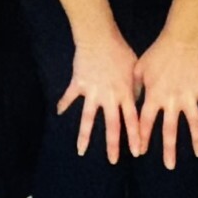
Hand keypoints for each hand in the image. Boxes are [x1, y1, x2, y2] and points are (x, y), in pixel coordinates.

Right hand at [58, 28, 141, 163]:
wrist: (99, 37)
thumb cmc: (120, 51)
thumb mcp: (135, 68)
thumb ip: (137, 86)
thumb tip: (140, 100)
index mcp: (125, 93)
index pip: (132, 120)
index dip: (135, 136)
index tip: (137, 153)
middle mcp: (109, 96)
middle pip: (111, 125)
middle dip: (113, 144)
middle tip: (113, 160)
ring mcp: (91, 92)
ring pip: (87, 118)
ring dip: (84, 136)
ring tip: (81, 151)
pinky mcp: (78, 84)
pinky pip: (69, 97)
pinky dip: (63, 104)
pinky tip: (58, 113)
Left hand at [134, 34, 197, 169]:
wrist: (181, 41)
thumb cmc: (157, 53)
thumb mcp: (139, 68)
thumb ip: (135, 86)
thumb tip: (130, 99)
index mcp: (154, 97)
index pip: (145, 123)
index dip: (142, 138)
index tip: (140, 152)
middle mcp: (172, 101)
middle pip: (170, 131)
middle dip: (169, 150)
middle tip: (170, 166)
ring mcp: (189, 97)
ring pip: (194, 123)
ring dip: (197, 140)